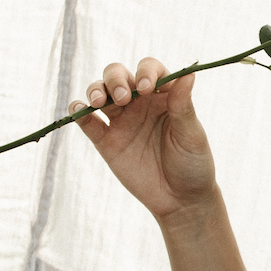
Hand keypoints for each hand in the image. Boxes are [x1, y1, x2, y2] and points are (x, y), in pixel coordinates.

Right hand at [70, 57, 216, 223]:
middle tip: (122, 97)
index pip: (150, 70)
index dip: (146, 72)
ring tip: (98, 102)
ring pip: (100, 93)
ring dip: (96, 90)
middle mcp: (139, 103)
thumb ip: (183, 106)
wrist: (179, 200)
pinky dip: (78, 112)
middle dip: (115, 78)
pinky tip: (78, 110)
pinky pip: (88, 122)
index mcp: (163, 96)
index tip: (146, 87)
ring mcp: (121, 121)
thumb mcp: (191, 135)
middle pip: (119, 75)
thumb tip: (189, 73)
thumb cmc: (192, 164)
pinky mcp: (106, 141)